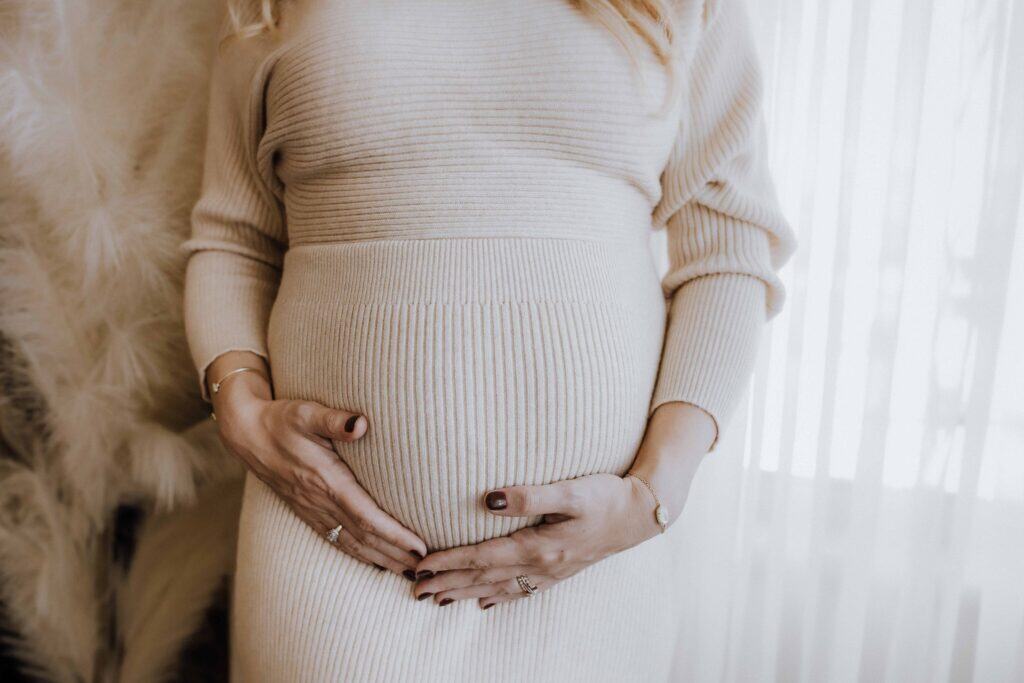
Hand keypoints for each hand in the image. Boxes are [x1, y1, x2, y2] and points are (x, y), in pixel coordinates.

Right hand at [211, 358, 426, 579]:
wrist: (247, 434)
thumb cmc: (281, 419)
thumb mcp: (307, 412)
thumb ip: (334, 419)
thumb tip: (360, 423)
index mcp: (326, 480)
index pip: (366, 516)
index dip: (394, 534)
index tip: (419, 546)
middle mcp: (319, 501)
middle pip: (364, 537)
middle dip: (396, 554)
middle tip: (426, 567)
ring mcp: (312, 509)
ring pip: (351, 543)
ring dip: (381, 560)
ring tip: (408, 571)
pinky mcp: (306, 511)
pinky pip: (336, 540)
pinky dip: (358, 554)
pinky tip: (374, 562)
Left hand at [409, 472, 666, 608]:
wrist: (643, 514)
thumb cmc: (607, 496)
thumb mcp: (571, 489)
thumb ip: (529, 495)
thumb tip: (488, 498)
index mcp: (539, 545)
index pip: (482, 556)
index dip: (449, 561)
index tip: (420, 566)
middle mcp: (541, 565)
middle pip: (484, 578)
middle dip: (448, 584)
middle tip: (414, 590)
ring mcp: (552, 572)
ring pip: (499, 588)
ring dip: (466, 593)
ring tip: (437, 600)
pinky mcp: (561, 571)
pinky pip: (521, 590)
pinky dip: (498, 597)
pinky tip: (485, 603)